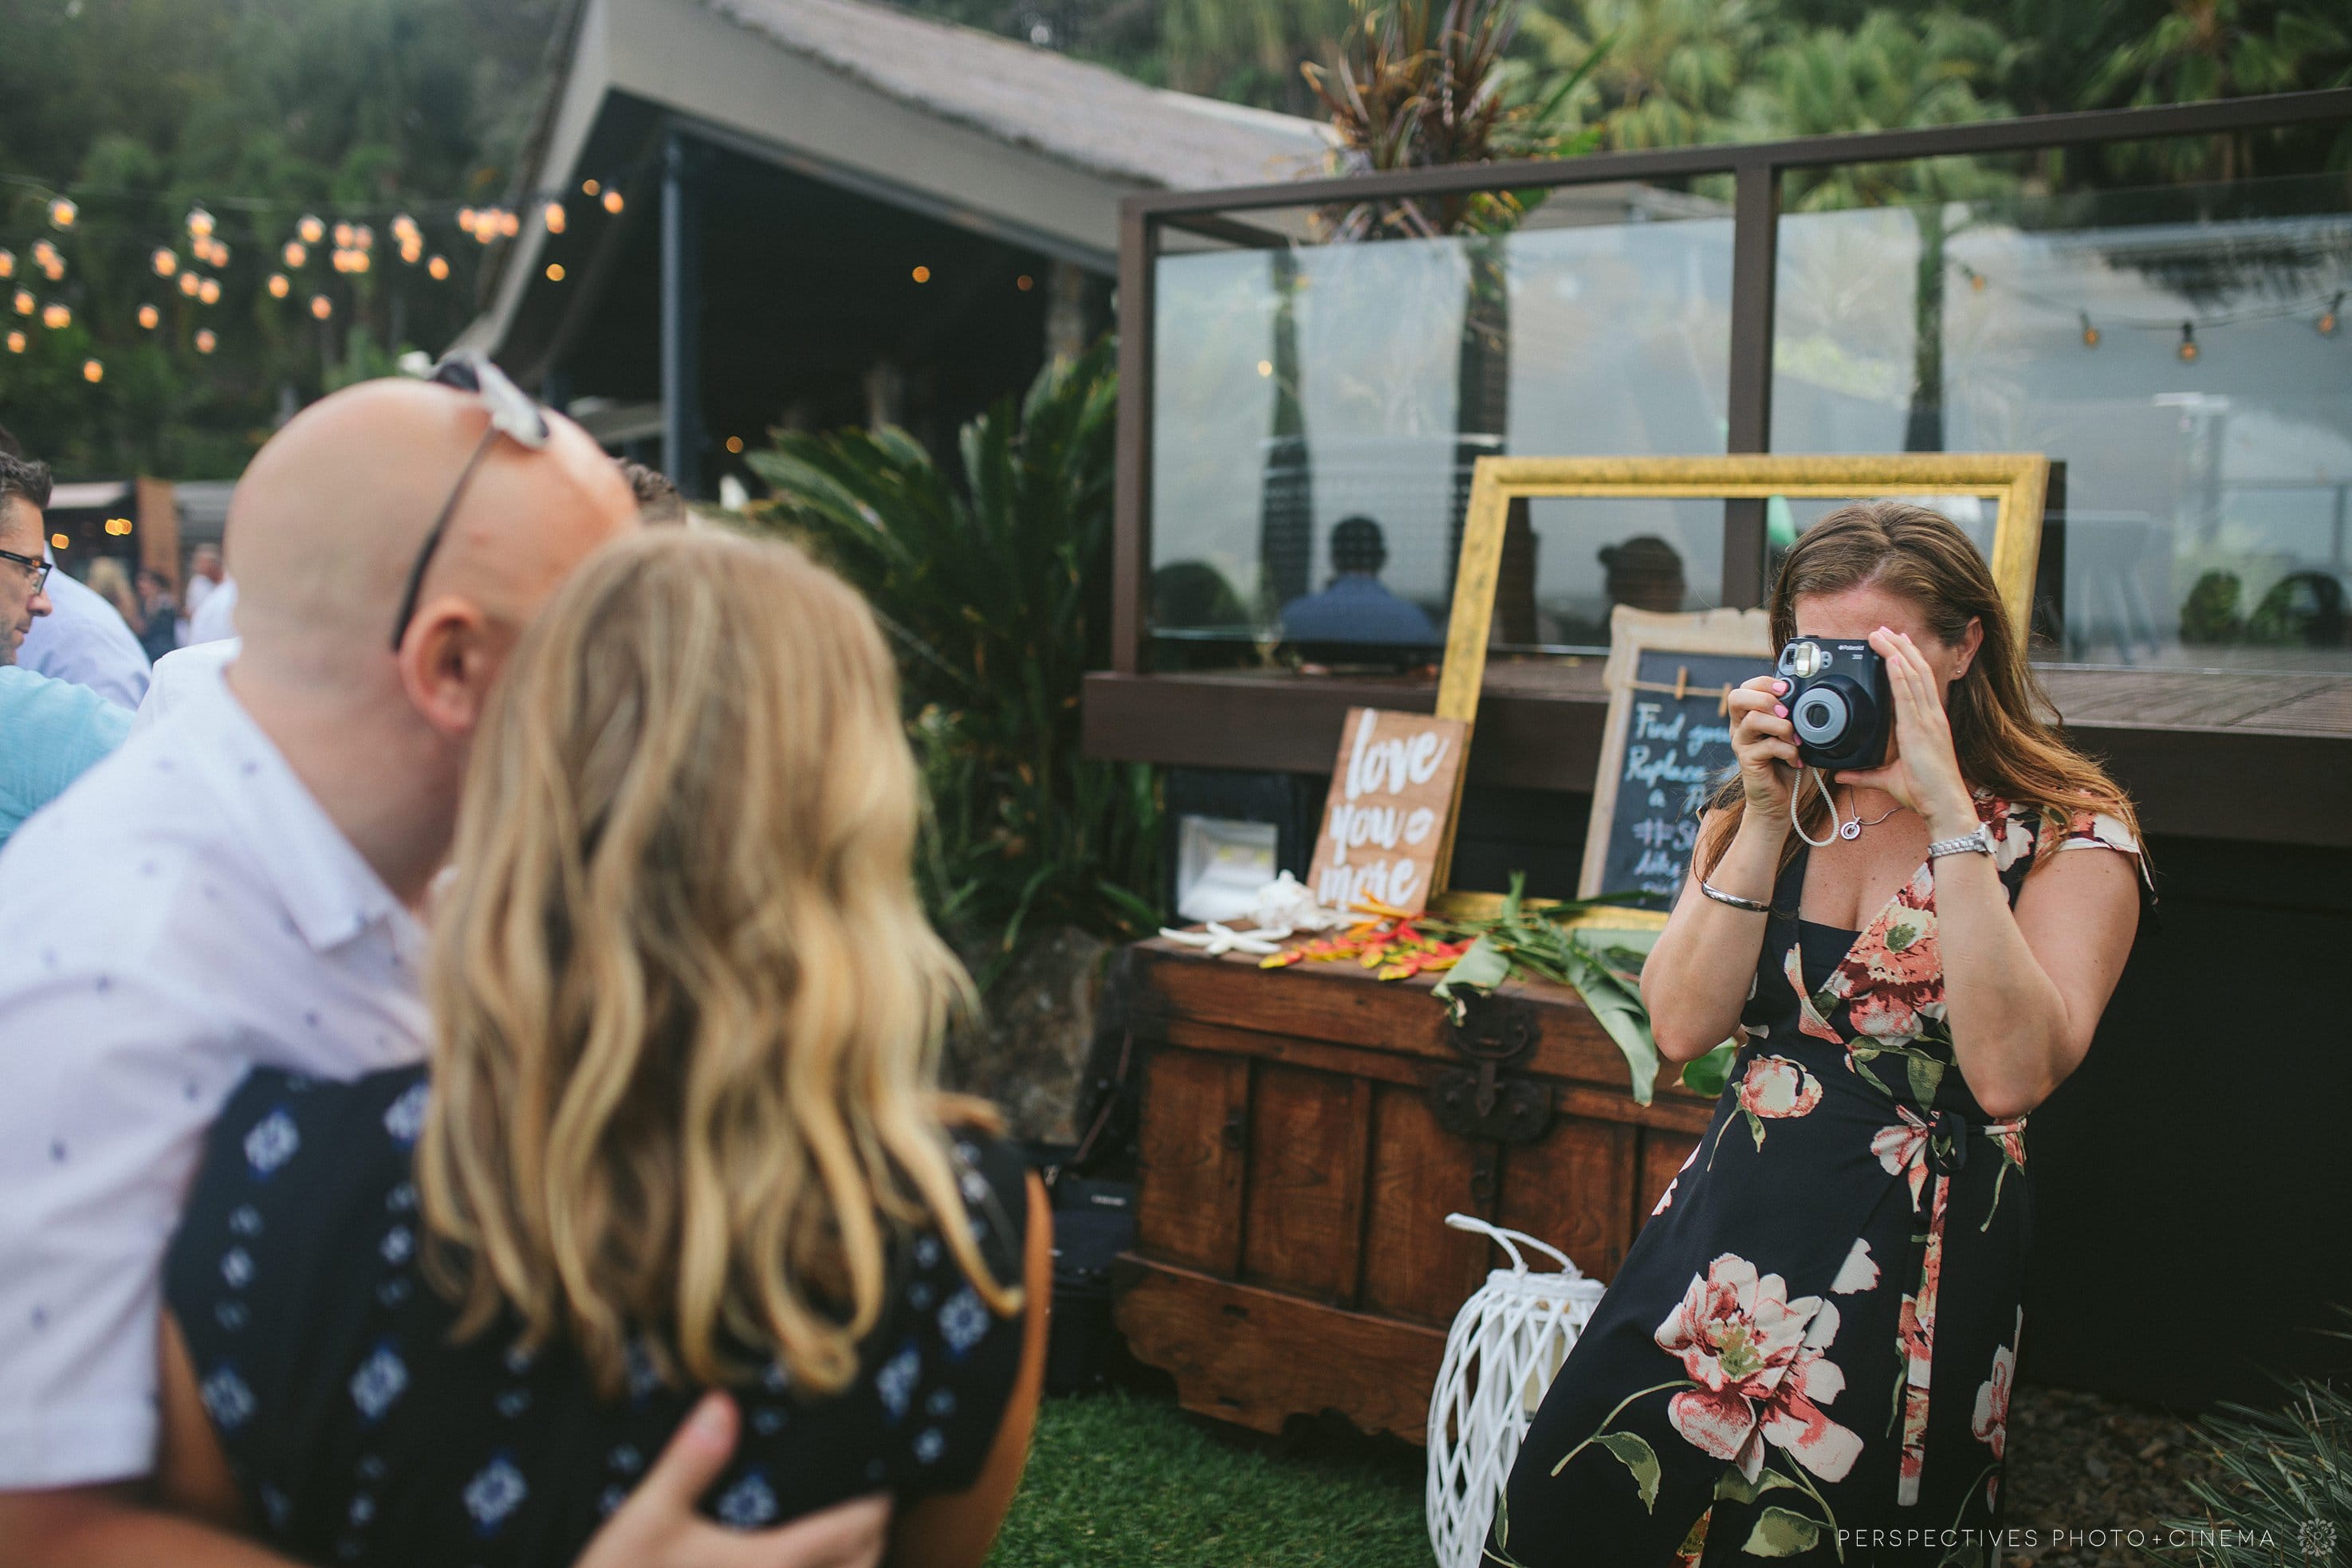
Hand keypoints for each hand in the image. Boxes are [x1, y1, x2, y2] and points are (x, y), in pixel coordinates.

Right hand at [577, 1392, 890, 1567]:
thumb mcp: (647, 1519)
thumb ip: (690, 1461)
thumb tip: (723, 1403)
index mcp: (773, 1565)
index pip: (853, 1530)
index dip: (876, 1504)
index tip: (883, 1482)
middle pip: (862, 1567)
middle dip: (872, 1538)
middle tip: (866, 1512)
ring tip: (842, 1549)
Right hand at [1725, 673, 1798, 820]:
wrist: (1782, 801)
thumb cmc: (1789, 767)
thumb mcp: (1797, 736)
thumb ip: (1799, 718)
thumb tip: (1813, 700)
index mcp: (1750, 716)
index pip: (1746, 687)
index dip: (1765, 683)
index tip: (1786, 689)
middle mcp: (1740, 727)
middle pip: (1737, 697)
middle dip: (1766, 698)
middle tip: (1786, 712)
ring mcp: (1741, 743)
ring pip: (1753, 719)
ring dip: (1782, 726)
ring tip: (1796, 740)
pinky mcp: (1746, 760)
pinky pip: (1768, 745)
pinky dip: (1789, 751)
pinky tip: (1797, 761)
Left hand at [1834, 627, 1974, 835]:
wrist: (1943, 804)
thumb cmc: (1924, 793)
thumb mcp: (1888, 779)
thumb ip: (1864, 774)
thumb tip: (1842, 775)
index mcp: (1927, 723)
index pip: (1917, 683)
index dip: (1907, 660)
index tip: (1895, 644)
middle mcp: (1930, 716)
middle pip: (1916, 671)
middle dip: (1900, 647)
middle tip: (1884, 629)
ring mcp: (1927, 719)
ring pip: (1913, 675)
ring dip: (1897, 651)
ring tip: (1882, 633)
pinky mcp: (1921, 727)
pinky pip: (1909, 693)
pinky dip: (1899, 671)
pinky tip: (1891, 656)